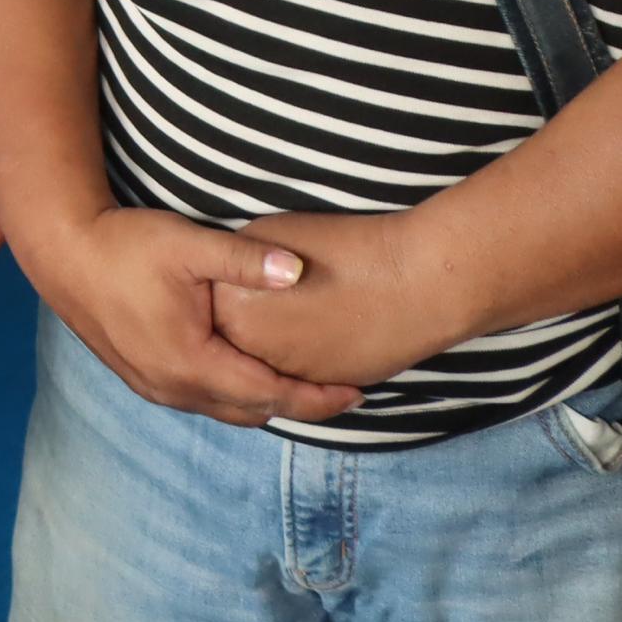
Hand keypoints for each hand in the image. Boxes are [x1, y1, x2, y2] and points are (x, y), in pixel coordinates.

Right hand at [6, 204, 357, 427]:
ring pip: (225, 409)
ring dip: (265, 401)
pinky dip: (234, 394)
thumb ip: (246, 260)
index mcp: (192, 362)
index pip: (271, 393)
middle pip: (252, 411)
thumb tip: (301, 269)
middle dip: (299, 405)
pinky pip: (202, 400)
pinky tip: (248, 372)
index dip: (317, 397)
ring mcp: (155, 387)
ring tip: (302, 385)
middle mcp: (174, 387)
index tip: (357, 391)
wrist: (63, 253)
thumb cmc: (124, 245)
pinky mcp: (142, 378)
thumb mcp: (187, 245)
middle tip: (341, 392)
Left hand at [209, 209, 477, 397]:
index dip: (217, 285)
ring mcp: (294, 376)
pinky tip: (316, 328)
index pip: (206, 304)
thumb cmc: (344, 247)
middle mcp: (256, 353)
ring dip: (269, 344)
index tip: (225, 272)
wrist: (416, 283)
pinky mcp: (329, 387)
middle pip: (232, 339)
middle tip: (260, 296)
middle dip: (239, 320)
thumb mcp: (270, 235)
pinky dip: (302, 356)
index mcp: (232, 311)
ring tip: (289, 312)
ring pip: (267, 362)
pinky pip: (303, 375)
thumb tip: (221, 272)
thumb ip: (236, 259)